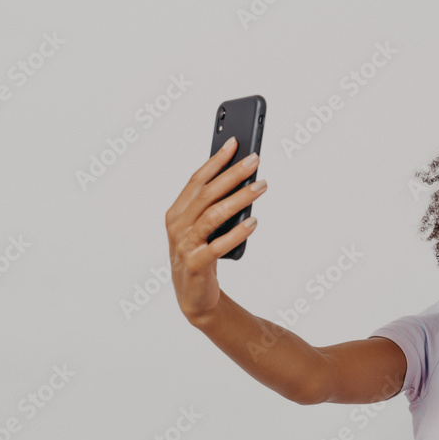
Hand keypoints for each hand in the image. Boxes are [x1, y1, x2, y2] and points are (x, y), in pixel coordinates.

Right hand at [165, 137, 265, 323]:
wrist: (194, 296)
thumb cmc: (201, 255)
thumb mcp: (204, 228)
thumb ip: (215, 206)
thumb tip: (243, 179)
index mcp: (177, 212)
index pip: (197, 180)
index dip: (216, 160)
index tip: (235, 143)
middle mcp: (178, 226)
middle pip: (207, 193)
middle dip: (232, 174)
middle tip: (255, 160)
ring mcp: (185, 245)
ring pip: (213, 216)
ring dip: (239, 199)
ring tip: (261, 186)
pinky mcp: (196, 264)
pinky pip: (218, 246)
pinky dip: (236, 233)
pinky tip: (253, 223)